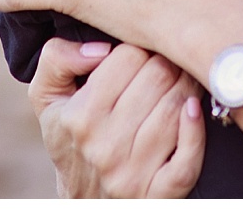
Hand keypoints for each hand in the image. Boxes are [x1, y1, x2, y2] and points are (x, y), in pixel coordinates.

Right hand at [30, 39, 204, 197]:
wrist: (82, 201)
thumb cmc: (69, 140)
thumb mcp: (47, 99)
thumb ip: (57, 60)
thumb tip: (100, 49)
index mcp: (80, 116)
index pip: (128, 58)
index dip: (139, 48)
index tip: (142, 53)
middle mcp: (105, 146)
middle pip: (158, 77)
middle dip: (167, 62)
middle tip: (168, 62)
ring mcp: (133, 173)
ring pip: (176, 107)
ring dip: (186, 85)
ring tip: (182, 80)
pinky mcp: (159, 195)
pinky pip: (187, 159)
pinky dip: (195, 131)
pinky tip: (193, 110)